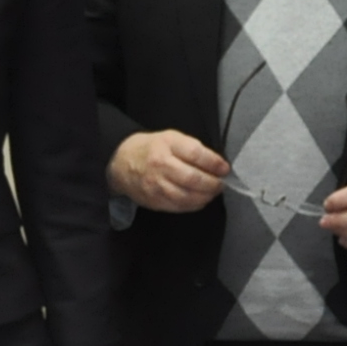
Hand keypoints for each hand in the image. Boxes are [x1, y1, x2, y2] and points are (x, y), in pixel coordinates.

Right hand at [109, 128, 229, 212]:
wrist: (122, 163)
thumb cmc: (151, 149)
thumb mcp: (172, 138)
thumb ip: (193, 148)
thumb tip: (216, 164)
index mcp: (167, 146)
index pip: (196, 154)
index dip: (214, 163)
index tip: (224, 168)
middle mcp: (160, 166)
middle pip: (193, 179)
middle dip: (212, 183)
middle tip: (221, 183)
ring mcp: (156, 186)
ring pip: (187, 197)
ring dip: (205, 197)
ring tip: (212, 192)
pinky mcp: (154, 201)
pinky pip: (179, 207)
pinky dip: (194, 205)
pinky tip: (200, 200)